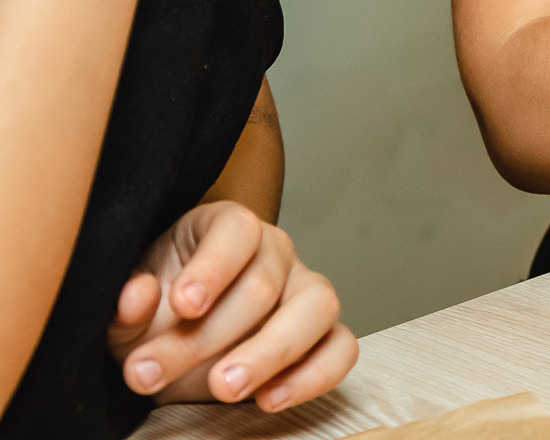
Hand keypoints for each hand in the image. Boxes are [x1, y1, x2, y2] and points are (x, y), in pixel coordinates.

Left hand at [107, 201, 355, 411]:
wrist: (173, 351)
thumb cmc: (154, 319)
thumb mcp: (126, 314)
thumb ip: (126, 306)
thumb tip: (136, 296)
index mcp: (228, 230)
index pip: (237, 230)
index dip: (213, 265)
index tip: (183, 304)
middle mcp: (276, 253)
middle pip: (264, 284)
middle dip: (208, 336)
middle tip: (158, 374)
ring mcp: (306, 292)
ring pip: (318, 306)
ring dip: (272, 351)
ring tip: (224, 388)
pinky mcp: (324, 336)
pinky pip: (342, 348)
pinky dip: (313, 376)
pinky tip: (268, 399)